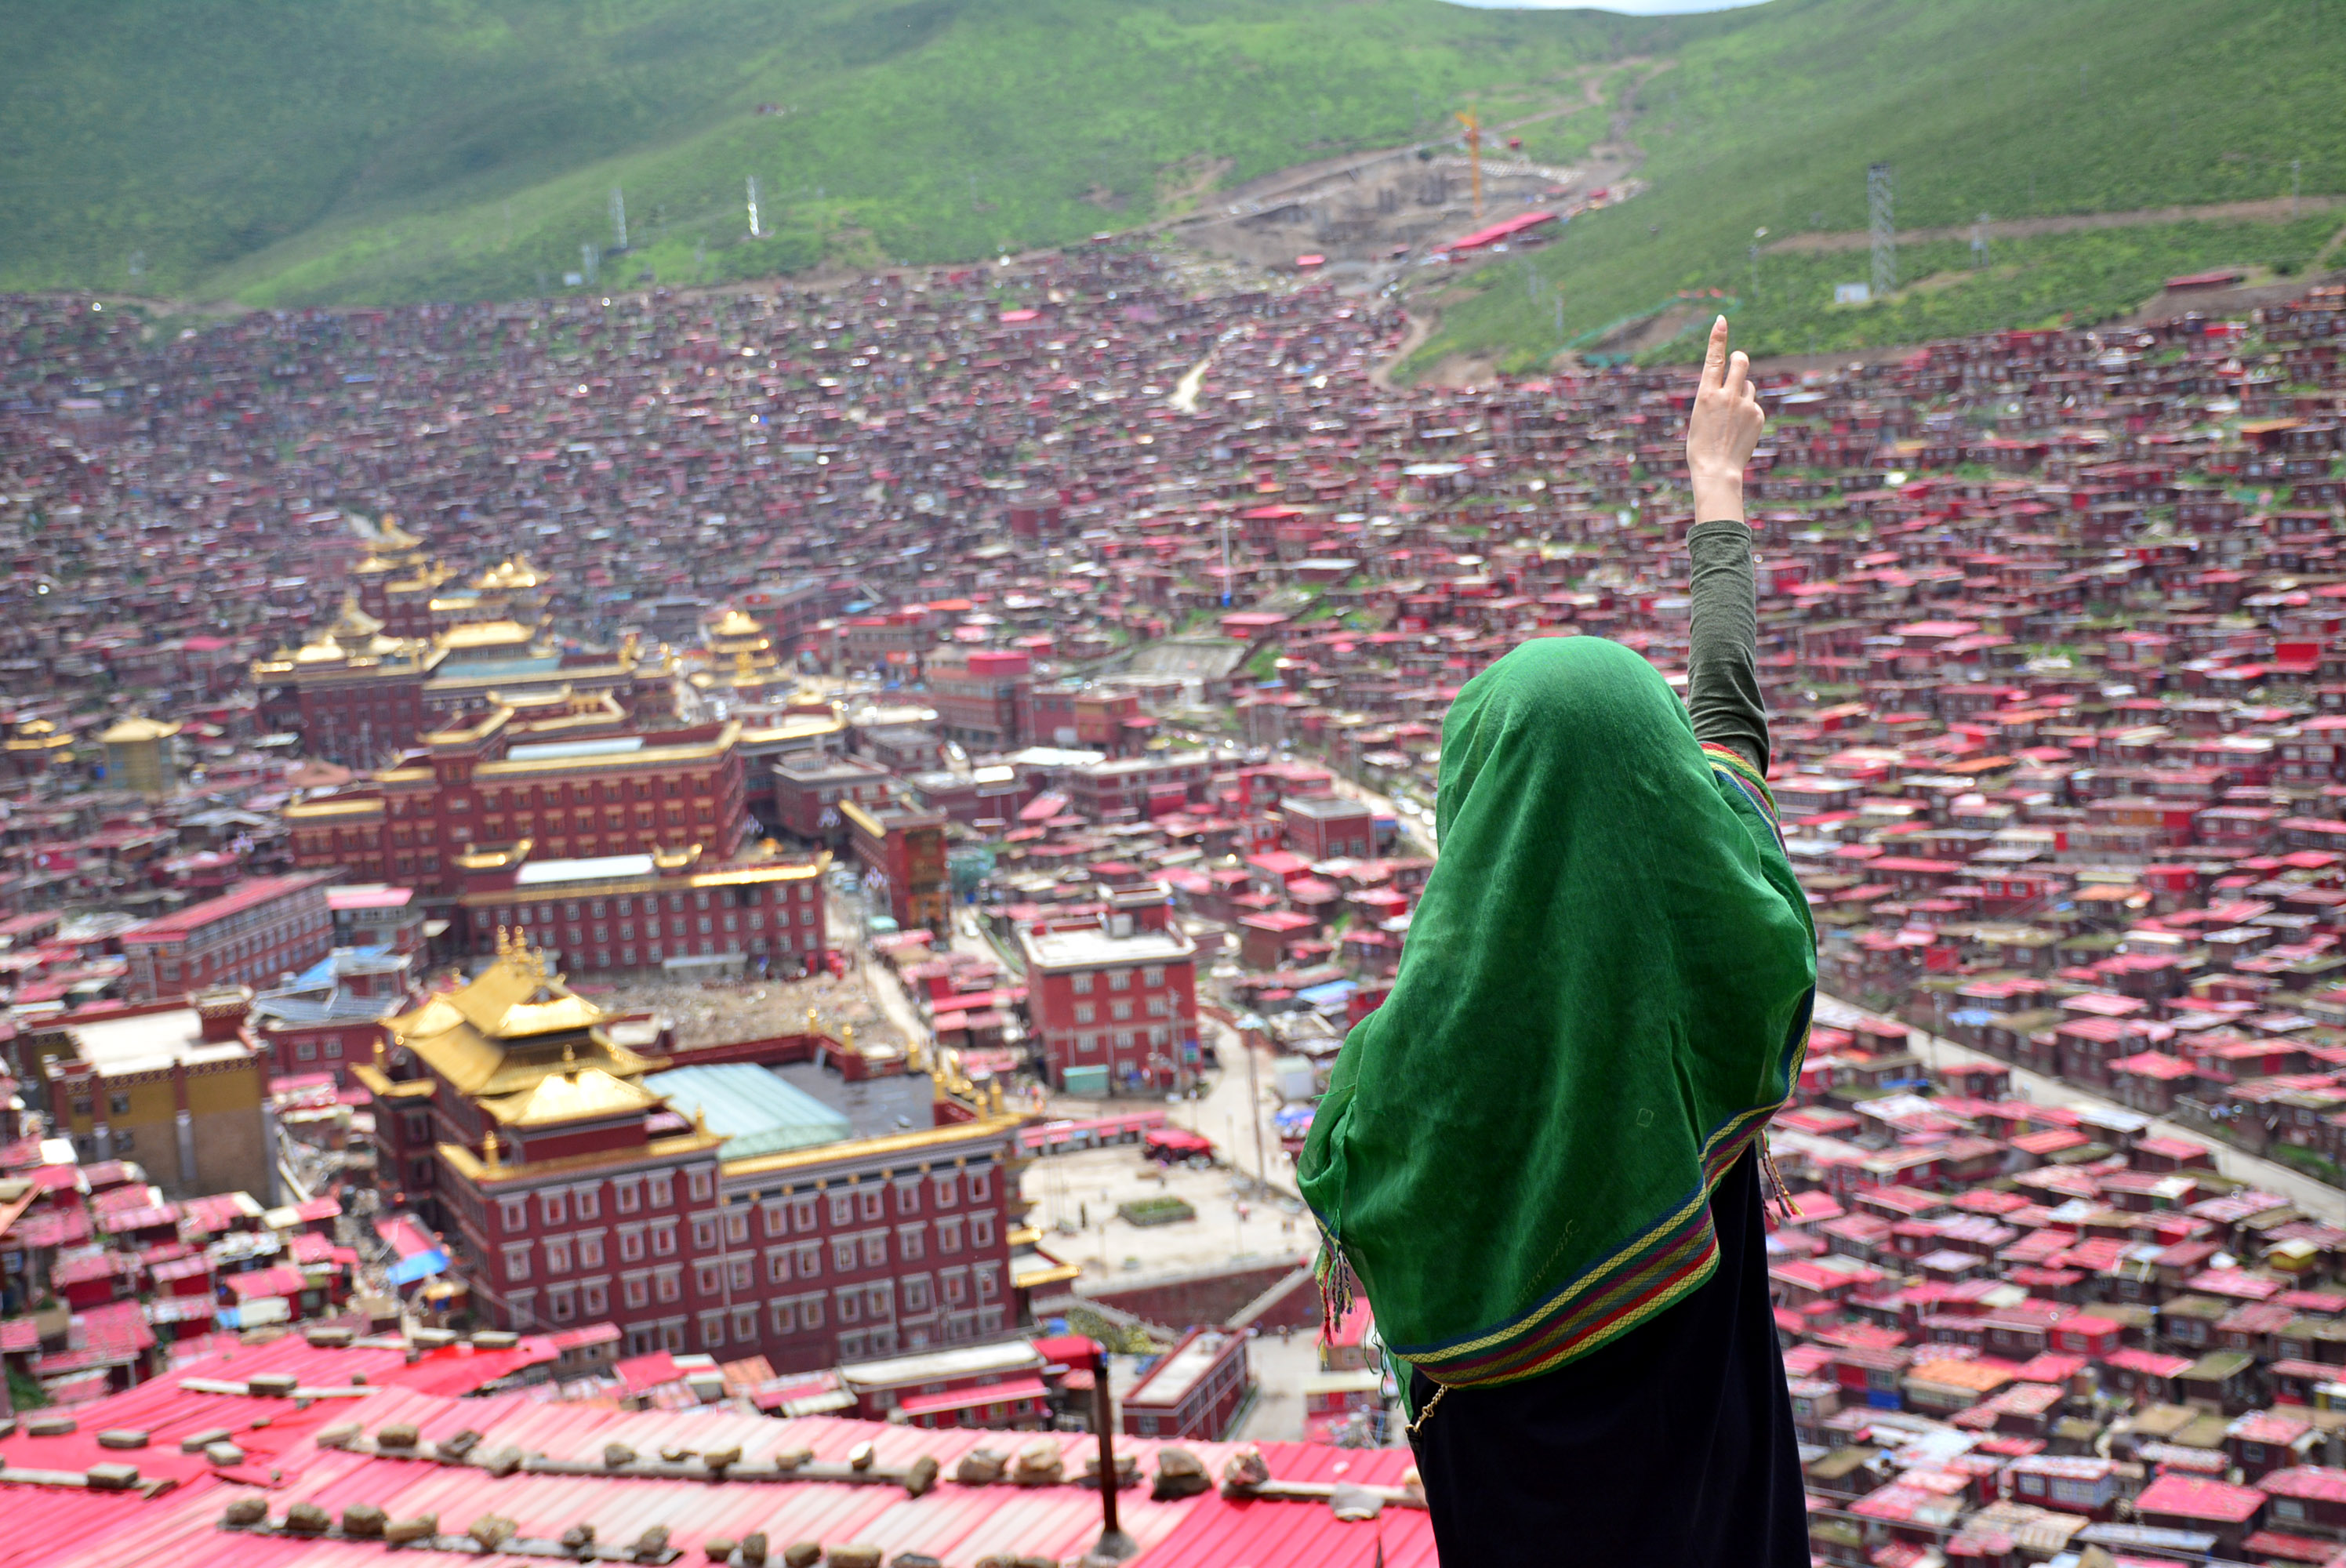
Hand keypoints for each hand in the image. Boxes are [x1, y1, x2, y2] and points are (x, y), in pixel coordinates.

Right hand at [1686, 315, 1763, 524]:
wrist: (1717, 470)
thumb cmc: (1701, 446)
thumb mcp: (1700, 416)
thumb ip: (1715, 396)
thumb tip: (1737, 383)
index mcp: (1705, 394)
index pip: (1714, 358)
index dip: (1718, 338)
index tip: (1721, 320)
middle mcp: (1727, 395)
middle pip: (1741, 362)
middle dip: (1740, 358)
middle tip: (1738, 361)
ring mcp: (1745, 405)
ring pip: (1748, 386)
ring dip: (1742, 394)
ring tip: (1731, 419)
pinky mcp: (1758, 415)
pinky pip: (1754, 405)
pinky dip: (1748, 413)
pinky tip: (1739, 431)